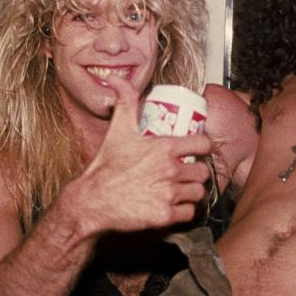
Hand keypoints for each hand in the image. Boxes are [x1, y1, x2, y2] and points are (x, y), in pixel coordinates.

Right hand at [71, 76, 211, 234]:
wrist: (92, 201)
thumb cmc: (106, 166)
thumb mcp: (118, 130)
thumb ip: (125, 102)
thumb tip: (118, 79)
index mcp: (164, 148)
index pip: (203, 144)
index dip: (203, 146)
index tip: (198, 150)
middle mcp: (170, 171)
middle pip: (203, 171)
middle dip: (196, 172)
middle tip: (187, 173)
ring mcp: (169, 194)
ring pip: (198, 192)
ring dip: (191, 191)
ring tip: (180, 189)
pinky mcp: (165, 216)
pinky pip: (189, 213)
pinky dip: (184, 211)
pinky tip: (174, 205)